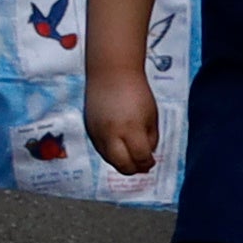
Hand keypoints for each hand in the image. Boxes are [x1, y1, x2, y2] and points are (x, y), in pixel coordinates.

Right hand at [86, 60, 161, 176]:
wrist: (111, 74)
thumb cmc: (136, 92)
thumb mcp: (151, 116)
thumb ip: (151, 138)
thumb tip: (147, 154)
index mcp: (132, 129)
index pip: (140, 157)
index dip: (148, 163)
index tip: (152, 162)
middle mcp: (112, 134)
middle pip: (122, 164)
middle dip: (134, 169)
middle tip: (142, 166)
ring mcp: (98, 133)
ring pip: (109, 159)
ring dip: (121, 162)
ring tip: (130, 158)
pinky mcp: (90, 130)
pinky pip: (100, 149)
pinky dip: (111, 153)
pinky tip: (119, 148)